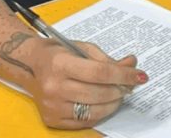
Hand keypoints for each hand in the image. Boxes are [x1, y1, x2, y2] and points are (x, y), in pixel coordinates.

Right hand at [25, 38, 146, 128]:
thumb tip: (132, 65)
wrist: (29, 65)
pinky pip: (84, 122)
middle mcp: (54, 87)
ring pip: (94, 111)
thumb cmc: (59, 54)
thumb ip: (107, 59)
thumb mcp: (82, 48)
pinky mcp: (52, 119)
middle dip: (121, 90)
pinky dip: (100, 114)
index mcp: (61, 64)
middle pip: (99, 93)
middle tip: (130, 85)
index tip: (140, 75)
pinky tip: (105, 103)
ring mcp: (52, 106)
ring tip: (119, 94)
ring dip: (113, 103)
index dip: (124, 75)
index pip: (100, 72)